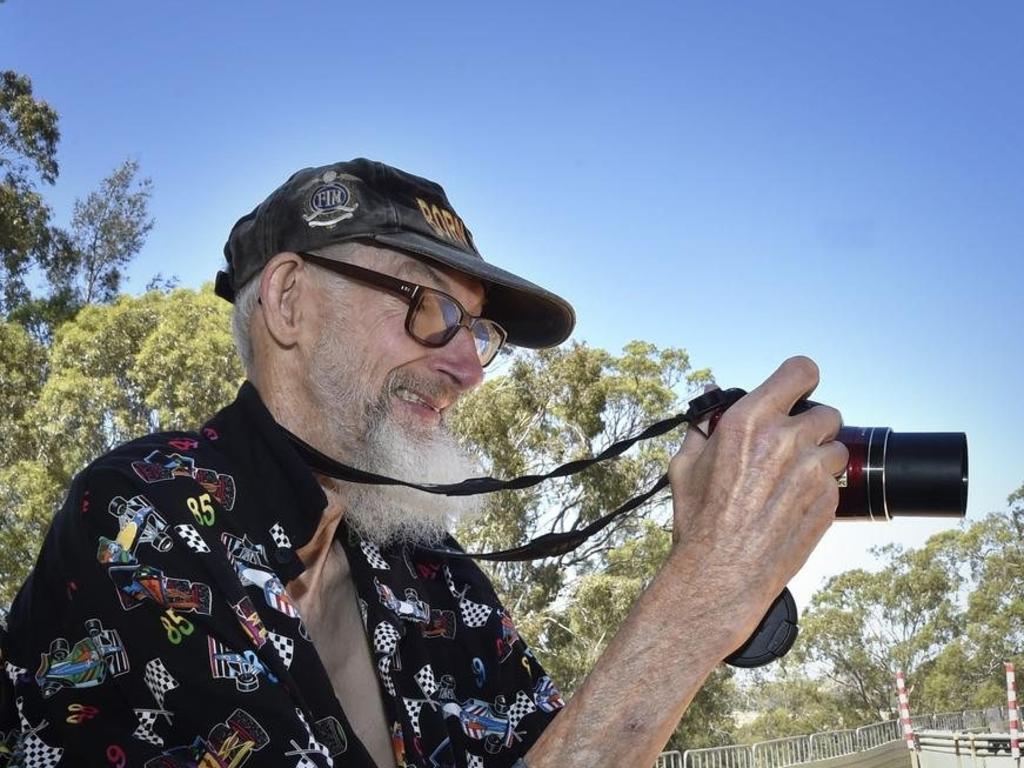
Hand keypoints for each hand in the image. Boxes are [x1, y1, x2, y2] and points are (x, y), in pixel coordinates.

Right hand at [665, 356, 847, 646]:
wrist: (721, 572)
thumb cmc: (699, 519)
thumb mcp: (685, 464)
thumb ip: (704, 428)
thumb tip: (711, 404)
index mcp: (750, 420)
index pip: (802, 370)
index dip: (801, 379)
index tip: (796, 391)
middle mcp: (787, 439)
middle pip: (827, 411)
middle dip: (810, 425)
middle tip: (789, 444)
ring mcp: (813, 471)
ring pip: (836, 447)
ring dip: (819, 457)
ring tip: (791, 478)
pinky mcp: (829, 501)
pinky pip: (835, 482)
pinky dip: (819, 489)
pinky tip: (791, 504)